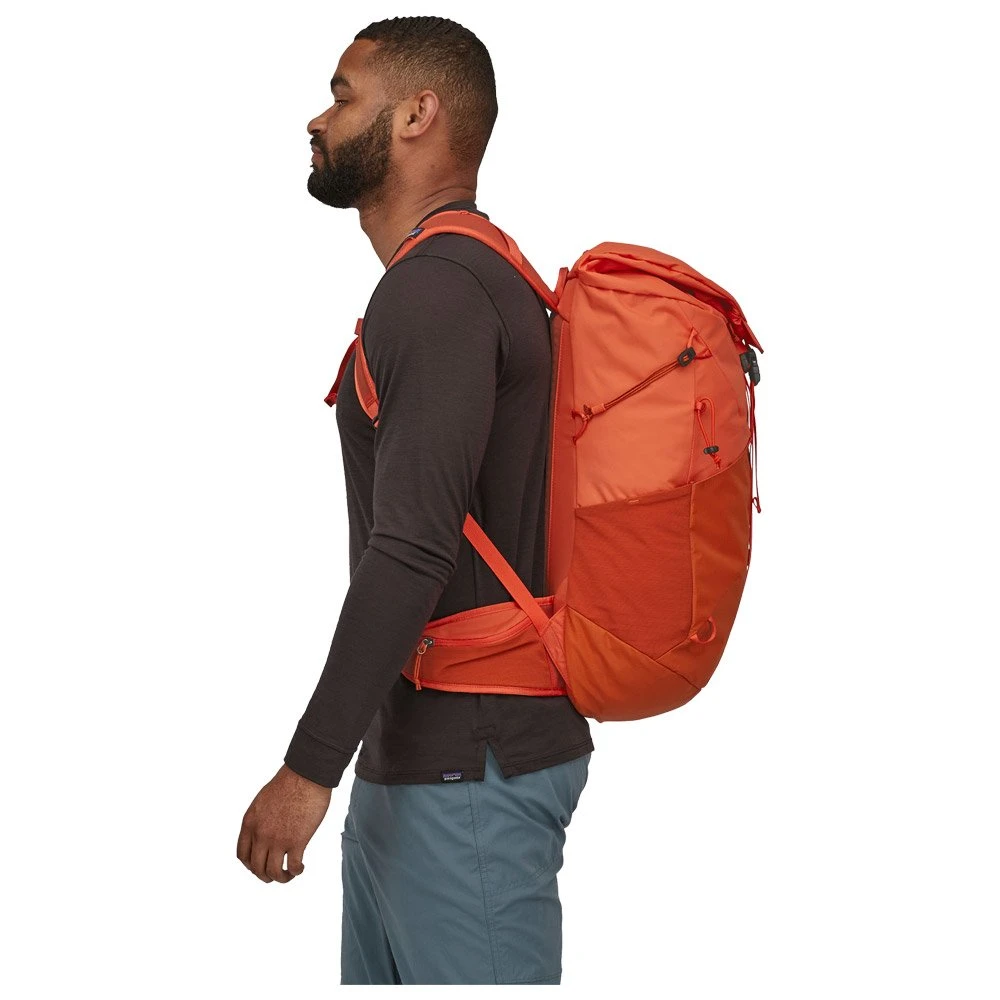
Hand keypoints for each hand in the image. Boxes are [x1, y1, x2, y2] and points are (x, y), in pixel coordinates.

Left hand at [237, 763, 331, 881]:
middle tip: (276, 874)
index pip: (243, 856)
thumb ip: (260, 820)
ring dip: (281, 878)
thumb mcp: (262, 801)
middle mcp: (260, 835)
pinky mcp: (296, 841)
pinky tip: (301, 867)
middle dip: (265, 875)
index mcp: (250, 824)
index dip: (251, 865)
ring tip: (290, 874)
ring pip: (273, 873)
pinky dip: (296, 871)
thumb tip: (265, 833)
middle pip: (257, 868)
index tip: (261, 865)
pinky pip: (293, 867)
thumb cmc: (289, 783)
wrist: (305, 775)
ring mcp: (277, 840)